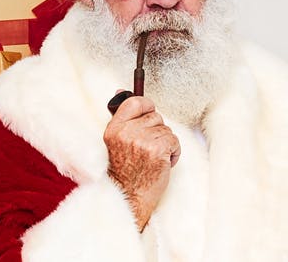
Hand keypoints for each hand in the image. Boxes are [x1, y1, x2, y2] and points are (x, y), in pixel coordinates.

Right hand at [104, 95, 179, 229]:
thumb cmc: (124, 171)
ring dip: (166, 143)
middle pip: (155, 116)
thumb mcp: (115, 141)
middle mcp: (126, 133)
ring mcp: (142, 141)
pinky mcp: (157, 151)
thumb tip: (121, 90)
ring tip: (154, 158)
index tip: (149, 114)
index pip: (134, 102)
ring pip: (166, 130)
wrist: (128, 197)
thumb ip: (121, 117)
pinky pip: (174, 141)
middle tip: (148, 148)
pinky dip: (174, 152)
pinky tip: (163, 163)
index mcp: (113, 129)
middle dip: (157, 130)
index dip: (146, 105)